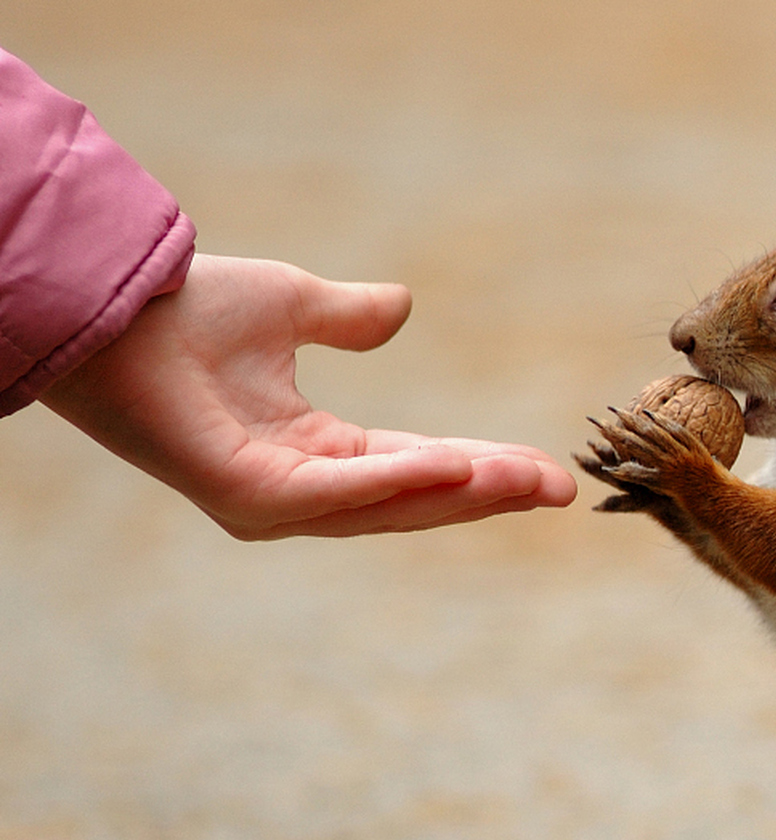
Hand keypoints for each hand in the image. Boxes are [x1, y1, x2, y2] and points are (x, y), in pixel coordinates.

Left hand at [40, 254, 575, 538]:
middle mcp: (301, 490)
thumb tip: (401, 307)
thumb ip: (347, 318)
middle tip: (561, 489)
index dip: (486, 468)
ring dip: (464, 493)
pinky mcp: (251, 496)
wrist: (113, 299)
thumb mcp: (293, 304)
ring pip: (390, 504)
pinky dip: (401, 481)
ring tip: (528, 480)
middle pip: (418, 498)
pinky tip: (456, 466)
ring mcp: (276, 502)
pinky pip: (341, 493)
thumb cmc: (183, 308)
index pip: (419, 466)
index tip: (549, 470)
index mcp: (316, 453)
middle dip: (493, 493)